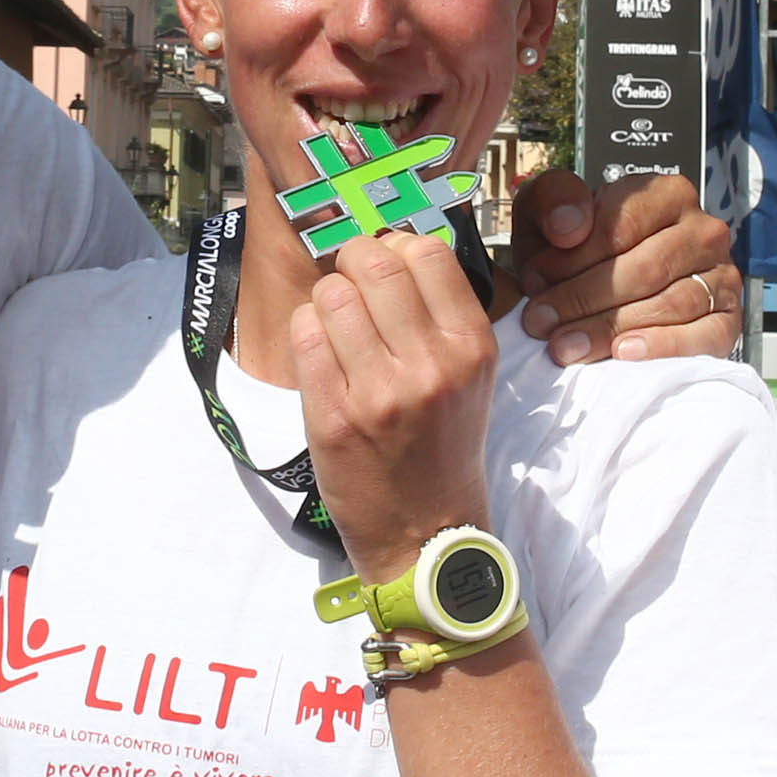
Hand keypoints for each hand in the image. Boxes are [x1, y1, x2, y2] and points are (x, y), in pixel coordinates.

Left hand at [296, 227, 499, 589]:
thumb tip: (393, 243)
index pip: (426, 251)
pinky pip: (304, 335)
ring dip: (325, 300)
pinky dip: (305, 332)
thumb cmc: (443, 446)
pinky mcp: (333, 416)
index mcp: (471, 346)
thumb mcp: (469, 376)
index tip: (384, 266)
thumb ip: (440, 314)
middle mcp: (432, 364)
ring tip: (336, 329)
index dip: (395, 246)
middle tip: (350, 287)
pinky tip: (320, 355)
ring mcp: (380, 391)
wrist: (426, 533)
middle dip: (352, 263)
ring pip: (332, 293)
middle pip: (373, 261)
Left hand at [514, 168, 737, 368]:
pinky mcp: (728, 318)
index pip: (622, 226)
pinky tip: (624, 353)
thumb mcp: (548, 211)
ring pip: (671, 303)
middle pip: (646, 268)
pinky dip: (664, 346)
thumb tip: (569, 226)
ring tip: (566, 345)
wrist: (593, 284)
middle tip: (541, 322)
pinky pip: (705, 335)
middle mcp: (702, 230)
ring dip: (611, 328)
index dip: (573, 258)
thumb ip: (552, 199)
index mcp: (665, 193)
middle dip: (584, 299)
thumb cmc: (571, 247)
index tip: (535, 280)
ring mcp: (722, 274)